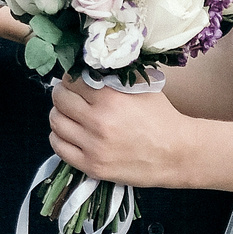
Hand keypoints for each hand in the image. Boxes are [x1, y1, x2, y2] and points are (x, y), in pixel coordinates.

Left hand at [47, 75, 199, 188]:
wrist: (176, 153)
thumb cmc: (161, 117)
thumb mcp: (141, 88)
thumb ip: (113, 78)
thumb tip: (88, 68)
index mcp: (110, 99)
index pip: (72, 81)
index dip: (71, 78)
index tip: (75, 80)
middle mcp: (98, 122)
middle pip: (59, 100)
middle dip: (62, 94)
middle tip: (69, 95)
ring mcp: (93, 146)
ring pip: (56, 123)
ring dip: (59, 115)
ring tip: (69, 114)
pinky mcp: (91, 166)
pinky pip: (59, 147)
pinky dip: (59, 137)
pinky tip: (69, 133)